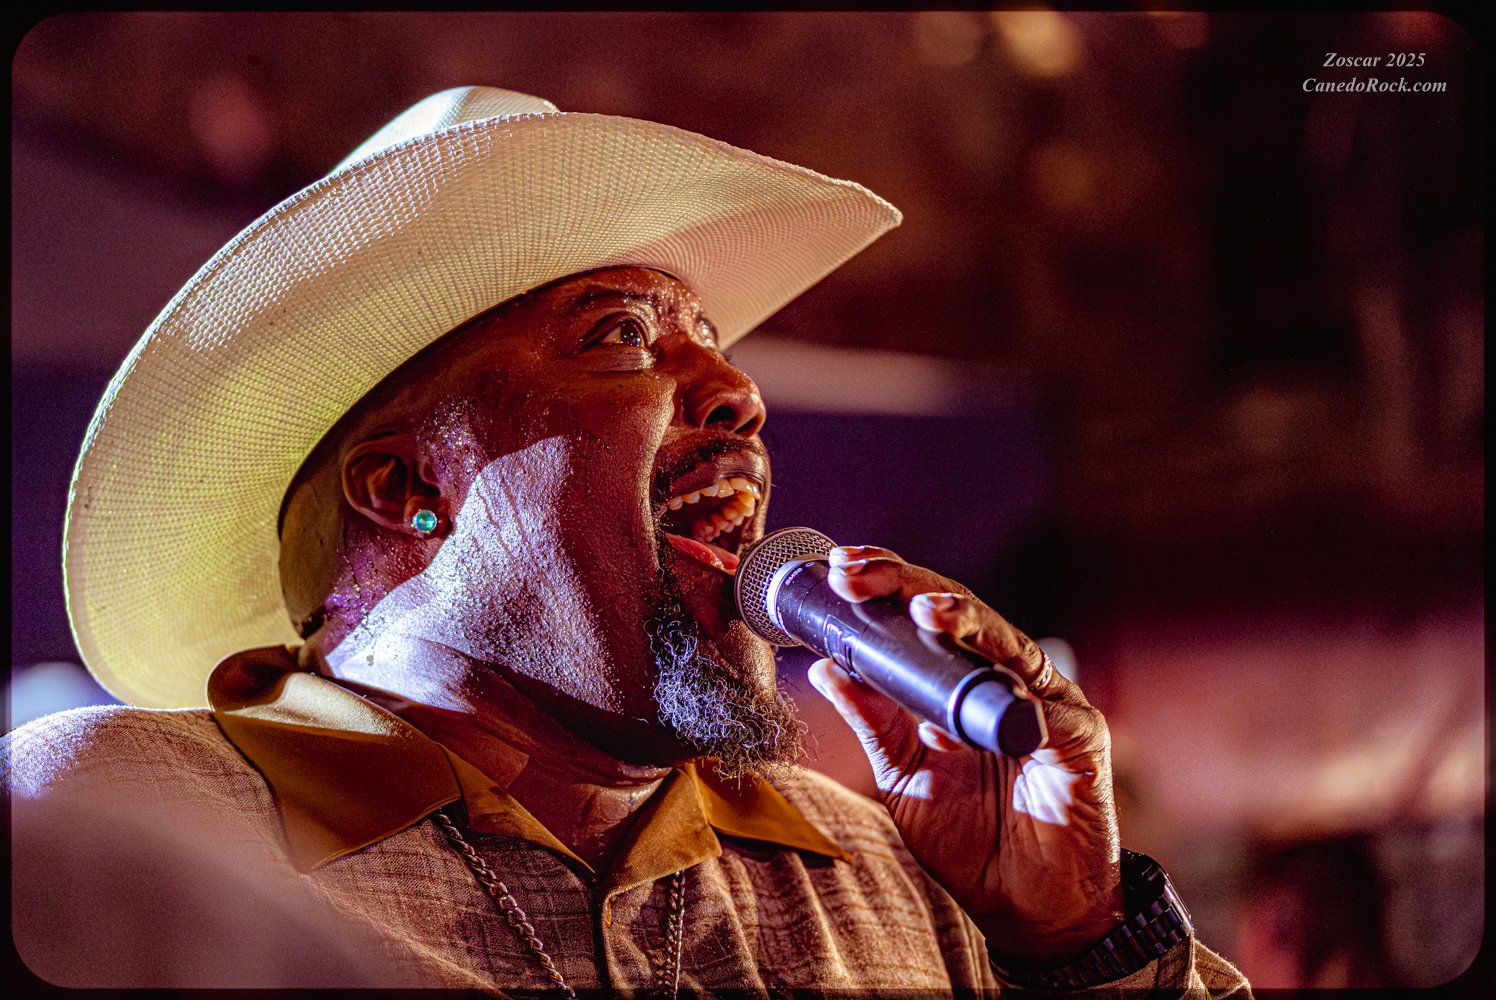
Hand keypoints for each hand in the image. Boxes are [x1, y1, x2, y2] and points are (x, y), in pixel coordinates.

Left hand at [805, 545, 1122, 966]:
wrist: (1027, 911)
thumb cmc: (971, 841)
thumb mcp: (905, 775)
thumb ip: (875, 721)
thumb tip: (826, 667)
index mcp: (960, 683)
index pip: (921, 617)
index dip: (882, 588)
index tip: (836, 571)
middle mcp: (1004, 679)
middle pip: (959, 613)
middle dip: (906, 586)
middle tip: (857, 574)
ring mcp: (1044, 702)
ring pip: (1003, 641)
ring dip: (963, 620)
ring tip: (922, 609)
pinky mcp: (1078, 736)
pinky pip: (1043, 706)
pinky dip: (1012, 693)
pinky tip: (986, 681)